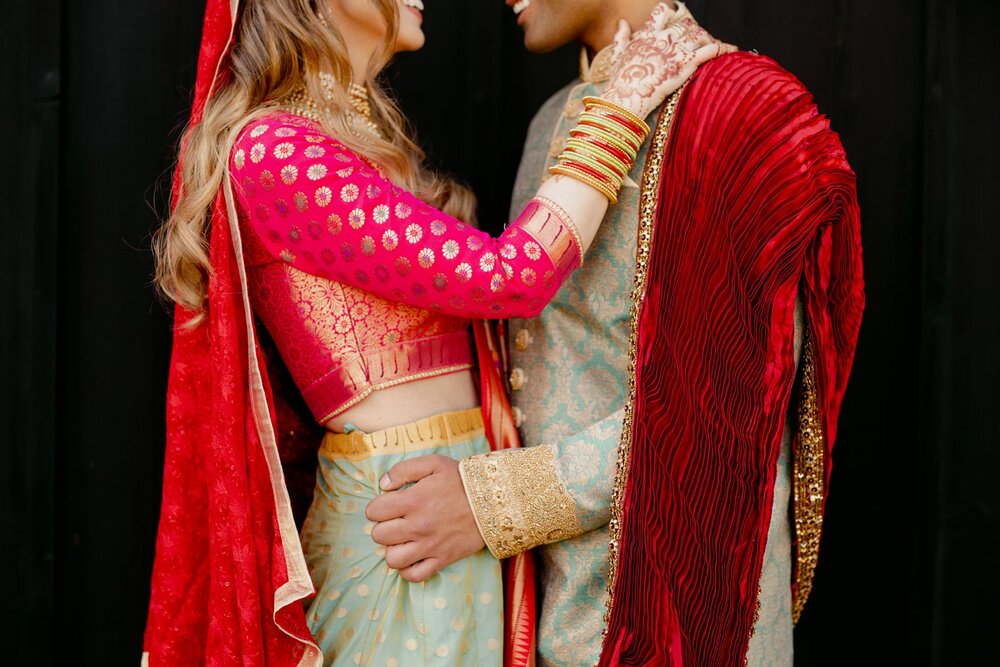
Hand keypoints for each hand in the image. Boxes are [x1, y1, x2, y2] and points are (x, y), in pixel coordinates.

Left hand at [364, 455, 485, 582]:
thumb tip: (383, 486)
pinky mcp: (442, 560)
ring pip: (392, 559)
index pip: (373, 511)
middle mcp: (417, 526)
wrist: (495, 500)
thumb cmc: (462, 479)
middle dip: (384, 525)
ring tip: (403, 539)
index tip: (389, 503)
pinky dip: (408, 569)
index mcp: (412, 501)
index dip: (378, 506)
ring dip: (393, 548)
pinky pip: (414, 576)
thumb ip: (403, 469)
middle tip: (397, 519)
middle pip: (379, 535)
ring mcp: (429, 546)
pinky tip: (413, 555)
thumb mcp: (433, 462)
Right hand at [604, 2, 736, 119]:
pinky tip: (733, 49)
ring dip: (707, 38)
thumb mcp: (617, 56)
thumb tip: (622, 22)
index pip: (662, 12)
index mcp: (647, 34)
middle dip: (693, 30)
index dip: (671, 12)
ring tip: (713, 46)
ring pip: (699, 34)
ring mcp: (676, 50)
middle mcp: (663, 38)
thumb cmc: (619, 82)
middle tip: (698, 40)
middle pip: (685, 24)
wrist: (626, 100)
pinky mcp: (686, 64)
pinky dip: (724, 48)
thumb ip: (621, 37)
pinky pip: (711, 50)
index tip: (675, 19)